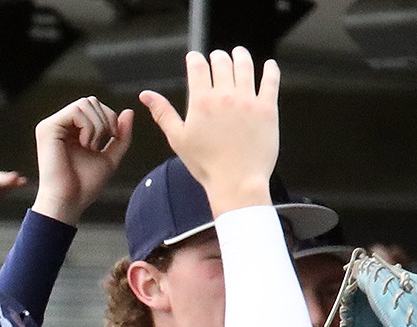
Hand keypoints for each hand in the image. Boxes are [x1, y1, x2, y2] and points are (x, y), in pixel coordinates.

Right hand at [32, 96, 133, 226]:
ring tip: (91, 147)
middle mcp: (59, 125)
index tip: (112, 138)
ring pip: (84, 103)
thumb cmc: (85, 185)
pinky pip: (76, 111)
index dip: (110, 117)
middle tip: (101, 143)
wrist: (68, 202)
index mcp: (70, 131)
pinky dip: (88, 127)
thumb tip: (129, 111)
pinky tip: (85, 145)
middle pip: (90, 101)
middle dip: (105, 119)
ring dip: (97, 125)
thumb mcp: (110, 157)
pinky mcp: (47, 128)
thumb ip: (121, 136)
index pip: (94, 106)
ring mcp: (51, 126)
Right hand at [138, 48, 279, 216]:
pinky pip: (271, 81)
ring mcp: (248, 100)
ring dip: (241, 56)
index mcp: (201, 101)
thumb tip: (145, 95)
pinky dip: (270, 69)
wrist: (237, 182)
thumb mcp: (178, 139)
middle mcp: (225, 96)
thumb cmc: (205, 165)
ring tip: (239, 53)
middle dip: (218, 56)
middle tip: (218, 57)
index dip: (195, 59)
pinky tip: (269, 65)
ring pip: (245, 66)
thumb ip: (163, 113)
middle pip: (222, 62)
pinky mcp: (267, 109)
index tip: (195, 58)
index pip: (198, 67)